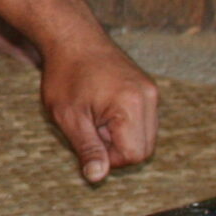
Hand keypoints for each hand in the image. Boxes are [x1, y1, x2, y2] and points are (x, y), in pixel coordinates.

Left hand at [40, 40, 160, 183]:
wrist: (72, 37)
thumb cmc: (65, 75)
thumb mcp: (69, 116)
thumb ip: (87, 148)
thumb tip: (97, 178)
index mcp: (131, 105)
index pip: (133, 155)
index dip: (108, 158)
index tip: (87, 139)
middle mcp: (149, 98)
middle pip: (144, 149)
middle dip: (116, 148)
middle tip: (90, 127)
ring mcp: (151, 92)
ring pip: (145, 136)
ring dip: (120, 137)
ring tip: (95, 116)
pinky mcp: (148, 89)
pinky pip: (143, 121)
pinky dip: (125, 124)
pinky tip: (102, 108)